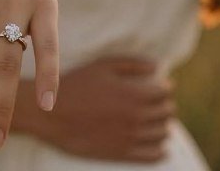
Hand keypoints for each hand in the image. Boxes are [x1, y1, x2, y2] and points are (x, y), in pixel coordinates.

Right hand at [31, 57, 173, 162]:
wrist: (52, 114)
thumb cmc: (76, 85)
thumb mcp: (102, 66)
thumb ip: (132, 64)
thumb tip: (158, 67)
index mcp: (134, 94)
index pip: (165, 93)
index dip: (165, 88)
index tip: (160, 87)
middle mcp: (136, 117)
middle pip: (166, 112)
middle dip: (165, 105)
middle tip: (157, 103)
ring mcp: (130, 137)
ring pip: (162, 133)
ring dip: (162, 125)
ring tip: (155, 121)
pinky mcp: (122, 153)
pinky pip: (153, 155)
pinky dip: (160, 149)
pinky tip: (159, 145)